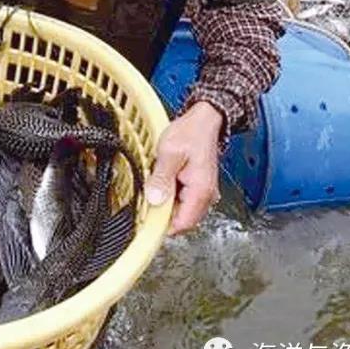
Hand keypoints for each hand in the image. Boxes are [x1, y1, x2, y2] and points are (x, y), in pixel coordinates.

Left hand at [144, 100, 223, 235]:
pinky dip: (169, 197)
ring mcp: (202, 194)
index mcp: (201, 190)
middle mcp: (205, 196)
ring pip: (180, 212)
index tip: (144, 223)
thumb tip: (154, 200)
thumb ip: (162, 178)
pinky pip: (181, 202)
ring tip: (155, 184)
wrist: (204, 121)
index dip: (162, 227)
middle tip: (146, 198)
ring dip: (165, 205)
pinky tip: (162, 182)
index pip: (183, 224)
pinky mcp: (196, 189)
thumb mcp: (169, 153)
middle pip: (180, 221)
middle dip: (161, 214)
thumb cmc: (190, 133)